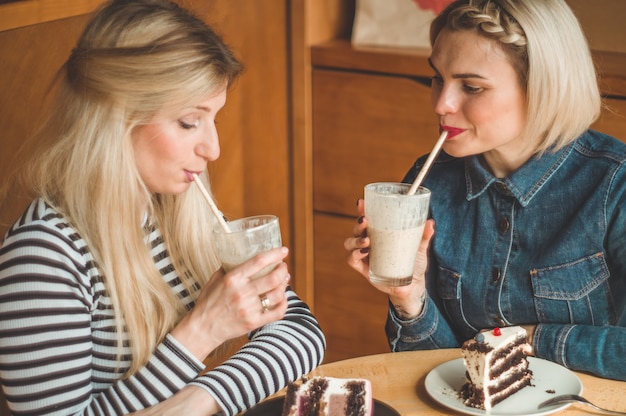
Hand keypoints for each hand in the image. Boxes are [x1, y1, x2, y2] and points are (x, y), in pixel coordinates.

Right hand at [171, 247, 289, 359]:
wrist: (202, 329)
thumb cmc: (208, 303)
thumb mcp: (214, 280)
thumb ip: (228, 268)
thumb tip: (240, 257)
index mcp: (232, 279)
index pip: (258, 262)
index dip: (274, 254)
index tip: (283, 251)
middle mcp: (242, 293)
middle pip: (273, 278)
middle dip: (283, 270)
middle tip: (283, 267)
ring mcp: (249, 309)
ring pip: (277, 294)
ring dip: (284, 285)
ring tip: (284, 280)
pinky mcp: (253, 322)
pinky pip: (277, 312)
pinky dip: (284, 303)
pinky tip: (283, 298)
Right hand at [344, 198, 434, 317]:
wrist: (413, 287)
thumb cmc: (413, 264)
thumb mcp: (419, 248)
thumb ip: (424, 236)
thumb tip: (430, 222)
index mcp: (379, 234)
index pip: (367, 219)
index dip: (362, 210)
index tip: (361, 202)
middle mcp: (369, 243)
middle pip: (356, 229)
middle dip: (357, 223)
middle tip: (365, 220)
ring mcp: (365, 256)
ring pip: (349, 243)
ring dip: (355, 239)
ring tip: (367, 240)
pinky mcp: (365, 270)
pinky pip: (352, 260)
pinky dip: (354, 255)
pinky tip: (364, 252)